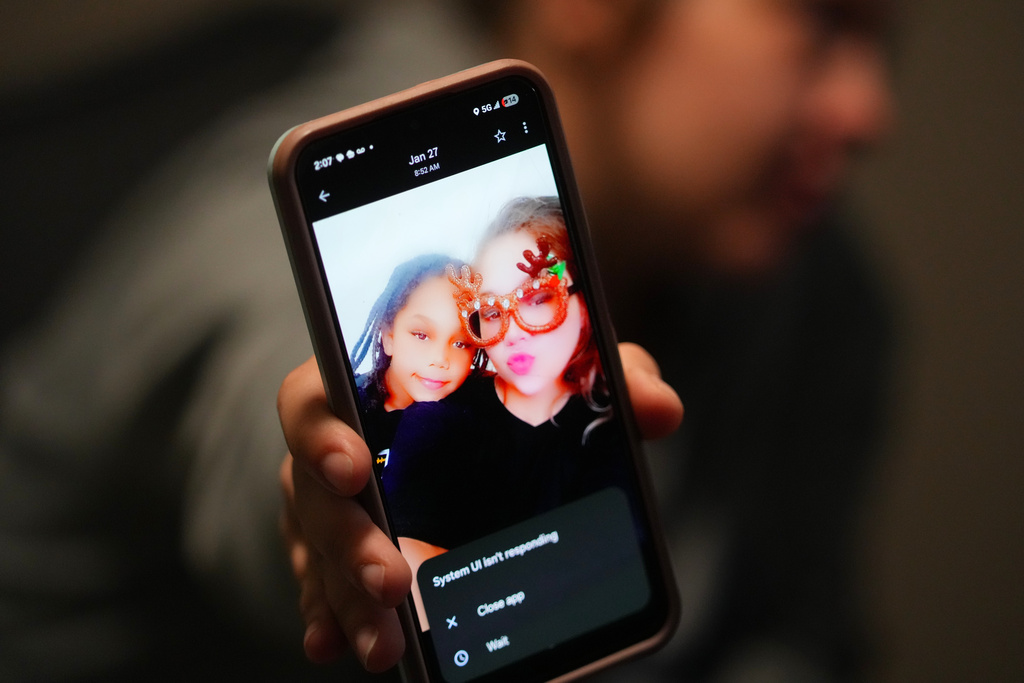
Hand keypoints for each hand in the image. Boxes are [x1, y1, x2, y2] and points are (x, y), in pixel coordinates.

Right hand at [278, 343, 681, 670]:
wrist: (498, 408)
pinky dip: (331, 611)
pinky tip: (337, 643)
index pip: (317, 395)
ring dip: (345, 596)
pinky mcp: (343, 541)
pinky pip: (322, 579)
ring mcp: (336, 495)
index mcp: (375, 381)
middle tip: (391, 581)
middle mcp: (342, 437)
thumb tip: (660, 410)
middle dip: (346, 539)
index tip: (354, 467)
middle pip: (312, 488)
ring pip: (319, 546)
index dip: (323, 431)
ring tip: (383, 646)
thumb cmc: (520, 382)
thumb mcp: (569, 371)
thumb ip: (611, 376)